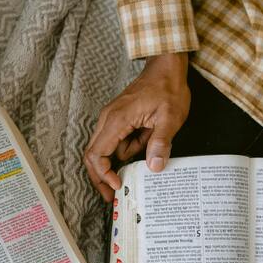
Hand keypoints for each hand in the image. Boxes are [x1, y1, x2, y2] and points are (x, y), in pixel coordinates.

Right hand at [84, 52, 190, 201]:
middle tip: (112, 195)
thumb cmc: (168, 87)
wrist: (166, 66)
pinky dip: (128, 148)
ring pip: (106, 150)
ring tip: (148, 144)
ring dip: (124, 158)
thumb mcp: (171, 117)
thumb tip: (153, 168)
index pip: (96, 154)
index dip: (103, 174)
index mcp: (117, 120)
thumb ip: (160, 142)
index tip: (117, 185)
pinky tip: (146, 138)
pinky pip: (116, 142)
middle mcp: (108, 120)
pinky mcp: (117, 120)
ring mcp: (111, 120)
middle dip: (101, 177)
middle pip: (92, 155)